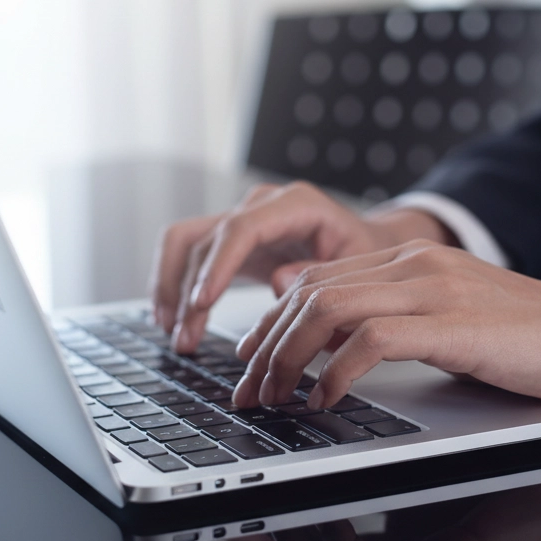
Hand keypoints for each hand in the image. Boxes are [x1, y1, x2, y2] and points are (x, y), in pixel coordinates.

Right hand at [150, 181, 453, 352]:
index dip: (217, 266)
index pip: (241, 228)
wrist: (368, 245)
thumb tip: (277, 283)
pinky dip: (174, 287)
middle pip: (202, 237)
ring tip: (176, 335)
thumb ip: (323, 273)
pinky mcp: (230, 240)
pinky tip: (172, 321)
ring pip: (184, 244)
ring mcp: (241, 219)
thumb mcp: (359, 266)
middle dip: (186, 289)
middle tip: (185, 336)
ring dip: (172, 289)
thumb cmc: (368, 255)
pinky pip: (188, 256)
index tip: (202, 303)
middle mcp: (260, 205)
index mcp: (295, 204)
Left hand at [232, 239, 540, 408]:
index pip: (315, 279)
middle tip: (246, 392)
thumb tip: (340, 349)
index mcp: (412, 259)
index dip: (270, 321)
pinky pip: (370, 340)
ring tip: (272, 400)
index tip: (249, 362)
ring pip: (326, 309)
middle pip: (307, 293)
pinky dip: (334, 372)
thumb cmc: (537, 340)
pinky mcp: (454, 324)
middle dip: (263, 346)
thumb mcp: (454, 320)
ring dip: (286, 360)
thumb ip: (400, 322)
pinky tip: (324, 401)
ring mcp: (434, 289)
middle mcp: (415, 264)